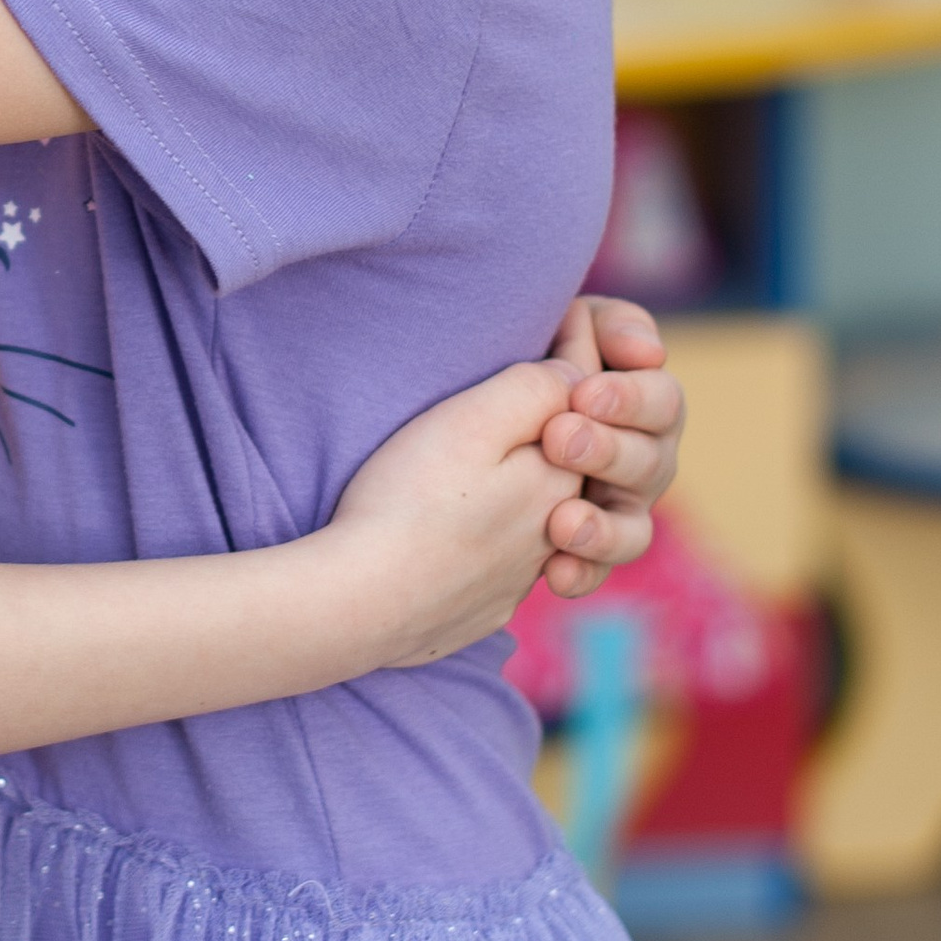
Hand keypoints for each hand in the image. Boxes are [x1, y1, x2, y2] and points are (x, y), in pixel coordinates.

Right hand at [326, 362, 582, 666]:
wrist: (361, 603)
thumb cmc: (412, 500)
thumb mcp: (474, 421)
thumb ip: (534, 390)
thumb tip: (574, 375)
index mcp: (559, 480)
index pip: (580, 412)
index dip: (563, 364)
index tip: (553, 330)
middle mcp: (552, 535)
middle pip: (557, 469)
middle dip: (543, 436)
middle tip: (508, 400)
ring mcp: (517, 581)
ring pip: (529, 521)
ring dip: (512, 496)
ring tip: (474, 473)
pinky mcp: (482, 610)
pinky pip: (495, 568)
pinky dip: (480, 546)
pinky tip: (447, 537)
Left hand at [536, 294, 683, 598]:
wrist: (456, 438)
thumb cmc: (519, 366)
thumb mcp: (561, 331)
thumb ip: (603, 328)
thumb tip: (648, 352)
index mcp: (640, 404)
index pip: (662, 401)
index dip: (631, 398)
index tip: (584, 394)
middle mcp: (639, 458)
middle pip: (651, 462)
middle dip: (608, 450)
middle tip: (561, 440)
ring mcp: (613, 508)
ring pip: (633, 527)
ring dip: (604, 527)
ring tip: (562, 523)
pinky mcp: (579, 550)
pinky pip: (595, 572)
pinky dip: (581, 573)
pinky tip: (554, 575)